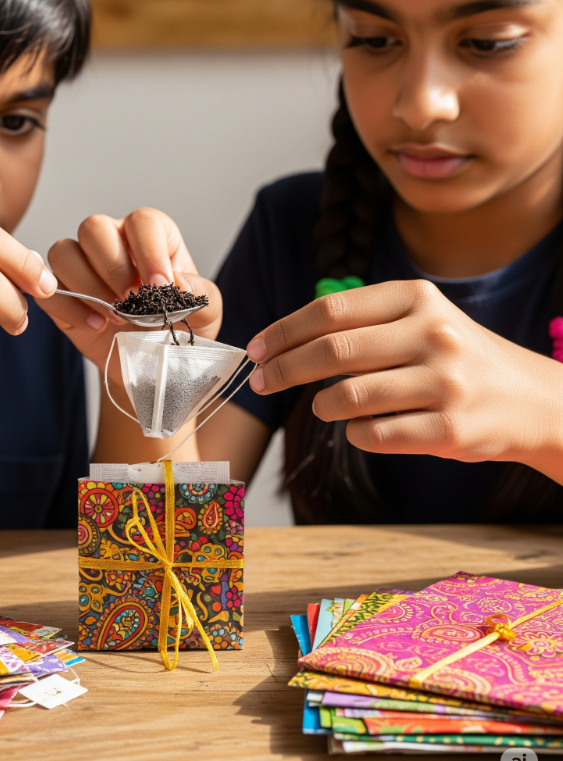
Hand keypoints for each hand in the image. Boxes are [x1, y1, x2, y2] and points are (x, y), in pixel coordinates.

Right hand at [37, 208, 221, 380]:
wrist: (154, 363)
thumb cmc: (179, 328)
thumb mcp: (204, 314)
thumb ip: (198, 294)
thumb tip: (177, 283)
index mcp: (152, 236)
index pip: (143, 222)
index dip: (149, 251)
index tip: (159, 286)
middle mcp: (114, 242)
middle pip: (94, 227)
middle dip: (113, 266)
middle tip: (132, 301)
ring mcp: (83, 266)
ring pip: (64, 251)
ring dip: (88, 285)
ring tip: (115, 317)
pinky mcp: (63, 294)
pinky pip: (49, 289)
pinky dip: (70, 307)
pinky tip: (96, 326)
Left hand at [246, 280, 562, 468]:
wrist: (531, 400)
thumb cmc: (457, 359)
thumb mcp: (422, 320)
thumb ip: (364, 322)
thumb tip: (286, 339)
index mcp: (417, 299)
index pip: (331, 310)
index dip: (283, 331)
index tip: (256, 349)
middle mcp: (432, 334)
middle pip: (331, 351)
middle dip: (282, 369)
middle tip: (259, 382)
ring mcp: (443, 382)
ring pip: (346, 397)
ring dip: (320, 406)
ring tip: (322, 407)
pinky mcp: (448, 429)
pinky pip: (371, 435)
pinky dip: (353, 434)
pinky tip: (359, 428)